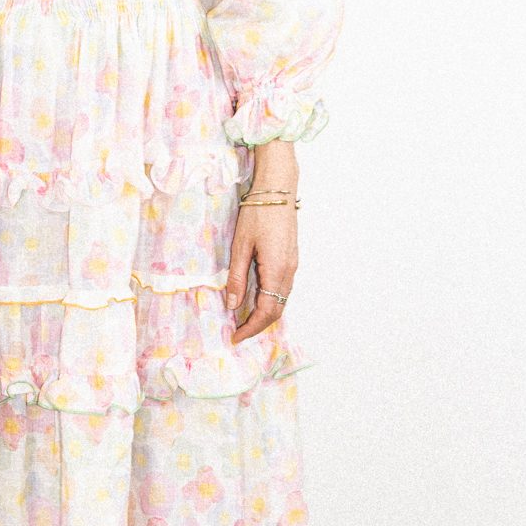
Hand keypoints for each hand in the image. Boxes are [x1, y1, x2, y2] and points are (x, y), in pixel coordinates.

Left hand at [224, 142, 297, 343]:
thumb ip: (238, 277)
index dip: (251, 327)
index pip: (267, 311)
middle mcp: (289, 271)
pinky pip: (282, 288)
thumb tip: (233, 304)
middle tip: (238, 332)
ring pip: (281, 300)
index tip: (235, 336)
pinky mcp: (291, 258)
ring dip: (264, 313)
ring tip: (243, 319)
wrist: (278, 189)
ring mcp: (293, 265)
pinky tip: (255, 299)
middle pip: (277, 310)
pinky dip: (270, 300)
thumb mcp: (240, 246)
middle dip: (258, 325)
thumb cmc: (257, 213)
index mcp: (277, 270)